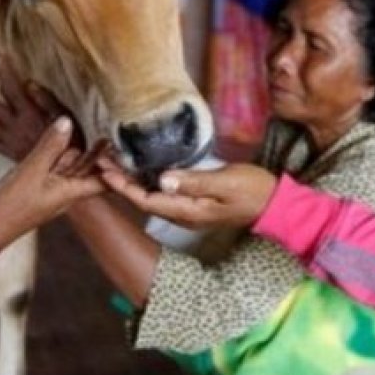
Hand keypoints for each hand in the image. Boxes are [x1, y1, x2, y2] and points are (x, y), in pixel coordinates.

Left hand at [0, 54, 78, 160]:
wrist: (62, 177)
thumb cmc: (71, 146)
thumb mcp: (67, 119)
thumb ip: (47, 100)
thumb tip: (30, 83)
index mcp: (30, 116)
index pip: (12, 89)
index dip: (4, 71)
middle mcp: (15, 128)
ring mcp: (9, 141)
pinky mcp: (8, 152)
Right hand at [0, 116, 105, 249]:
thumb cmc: (12, 205)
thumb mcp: (32, 170)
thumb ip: (51, 146)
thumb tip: (67, 122)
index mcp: (72, 191)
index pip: (105, 180)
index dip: (116, 165)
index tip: (121, 144)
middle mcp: (67, 193)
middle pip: (87, 170)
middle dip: (92, 152)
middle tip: (103, 129)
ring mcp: (53, 192)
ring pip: (69, 168)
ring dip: (71, 152)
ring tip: (76, 128)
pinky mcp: (40, 189)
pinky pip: (53, 170)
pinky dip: (54, 157)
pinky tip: (49, 143)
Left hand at [101, 162, 277, 228]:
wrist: (274, 204)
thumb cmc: (252, 189)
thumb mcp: (225, 181)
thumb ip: (194, 181)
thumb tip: (163, 179)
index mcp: (188, 211)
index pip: (146, 200)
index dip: (122, 186)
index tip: (105, 169)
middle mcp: (183, 215)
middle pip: (143, 199)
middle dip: (120, 181)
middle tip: (100, 160)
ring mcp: (188, 211)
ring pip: (151, 197)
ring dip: (131, 181)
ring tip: (113, 162)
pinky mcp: (193, 204)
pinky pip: (162, 194)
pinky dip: (146, 181)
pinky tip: (141, 169)